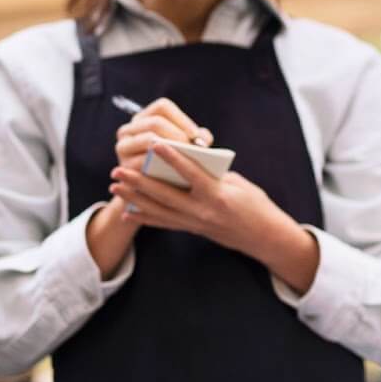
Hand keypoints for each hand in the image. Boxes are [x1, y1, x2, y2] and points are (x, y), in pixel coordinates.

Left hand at [108, 145, 319, 293]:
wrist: (264, 237)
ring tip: (116, 186)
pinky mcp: (193, 230)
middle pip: (165, 195)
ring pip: (158, 210)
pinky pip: (164, 223)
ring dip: (135, 198)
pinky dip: (145, 217)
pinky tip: (128, 211)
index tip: (155, 144)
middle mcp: (203, 212)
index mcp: (218, 195)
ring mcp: (196, 223)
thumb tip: (186, 163)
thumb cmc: (255, 205)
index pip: (191, 174)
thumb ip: (211, 173)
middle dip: (139, 182)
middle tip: (118, 170)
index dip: (172, 158)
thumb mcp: (237, 184)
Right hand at [114, 97, 212, 171]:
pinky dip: (161, 165)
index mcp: (145, 118)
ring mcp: (123, 146)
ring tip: (187, 159)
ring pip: (149, 139)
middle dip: (177, 135)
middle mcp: (129, 129)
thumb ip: (195, 138)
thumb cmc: (174, 164)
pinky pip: (143, 162)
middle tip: (194, 149)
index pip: (162, 107)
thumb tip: (203, 139)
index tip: (196, 136)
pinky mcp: (125, 166)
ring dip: (170, 148)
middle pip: (155, 122)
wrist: (153, 192)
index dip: (181, 119)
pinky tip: (176, 173)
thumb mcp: (184, 147)